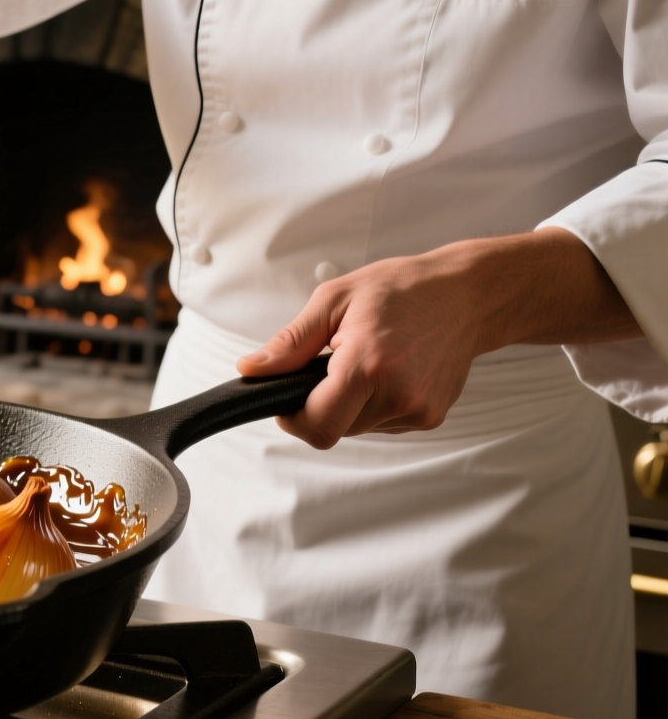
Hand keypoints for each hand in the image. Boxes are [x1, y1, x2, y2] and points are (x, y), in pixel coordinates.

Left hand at [235, 229, 640, 448]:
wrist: (468, 295)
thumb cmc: (402, 289)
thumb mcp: (333, 301)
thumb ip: (290, 344)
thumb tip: (251, 370)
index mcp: (368, 365)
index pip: (317, 425)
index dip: (293, 417)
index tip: (288, 397)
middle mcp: (398, 394)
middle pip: (334, 428)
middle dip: (321, 404)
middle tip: (332, 364)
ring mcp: (419, 410)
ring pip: (358, 428)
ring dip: (350, 403)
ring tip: (367, 360)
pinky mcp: (431, 417)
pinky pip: (383, 423)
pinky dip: (375, 403)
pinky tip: (389, 370)